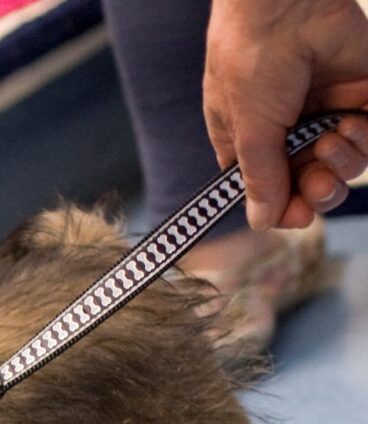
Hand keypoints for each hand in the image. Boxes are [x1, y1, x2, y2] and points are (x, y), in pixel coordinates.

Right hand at [205, 0, 367, 229]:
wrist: (287, 3)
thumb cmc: (252, 59)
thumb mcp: (248, 128)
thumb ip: (261, 177)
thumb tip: (260, 221)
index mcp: (247, 142)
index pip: (267, 191)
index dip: (284, 208)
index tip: (296, 213)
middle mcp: (286, 131)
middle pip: (309, 184)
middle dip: (318, 189)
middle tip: (317, 178)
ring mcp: (324, 111)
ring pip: (345, 163)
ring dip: (344, 160)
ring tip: (334, 137)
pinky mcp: (359, 93)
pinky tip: (353, 122)